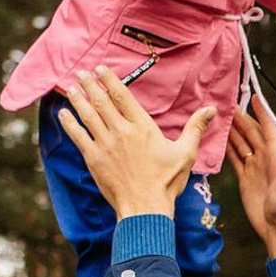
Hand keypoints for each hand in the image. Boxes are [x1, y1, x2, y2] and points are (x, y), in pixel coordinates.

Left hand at [57, 68, 216, 220]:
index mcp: (143, 127)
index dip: (109, 79)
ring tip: (71, 87)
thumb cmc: (166, 182)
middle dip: (90, 84)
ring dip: (78, 99)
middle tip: (81, 72)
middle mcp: (122, 131)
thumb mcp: (186, 153)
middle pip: (101, 101)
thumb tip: (211, 109)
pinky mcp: (94, 158)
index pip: (122, 96)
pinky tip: (63, 114)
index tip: (101, 69)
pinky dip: (70, 123)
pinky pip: (78, 136)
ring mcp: (105, 144)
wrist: (145, 207)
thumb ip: (195, 128)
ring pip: (88, 115)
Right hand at [227, 96, 275, 256]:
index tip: (254, 96)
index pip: (268, 128)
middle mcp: (265, 158)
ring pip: (240, 143)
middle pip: (250, 132)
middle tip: (227, 103)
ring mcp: (254, 167)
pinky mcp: (245, 178)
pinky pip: (234, 159)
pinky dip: (225, 148)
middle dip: (240, 117)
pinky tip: (217, 139)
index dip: (262, 112)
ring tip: (219, 117)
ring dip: (231, 130)